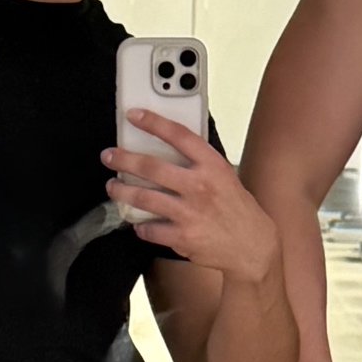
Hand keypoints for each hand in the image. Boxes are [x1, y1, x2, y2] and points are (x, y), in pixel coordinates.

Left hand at [103, 113, 280, 282]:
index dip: (153, 122)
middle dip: (124, 159)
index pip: (179, 136)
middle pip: (152, 167)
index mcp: (212, 166)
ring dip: (122, 191)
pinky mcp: (182, 237)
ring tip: (113, 187)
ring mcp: (189, 213)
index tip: (134, 115)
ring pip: (144, 198)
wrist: (251, 245)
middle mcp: (199, 187)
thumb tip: (167, 148)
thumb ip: (199, 163)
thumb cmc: (236, 208)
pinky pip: (150, 229)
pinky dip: (140, 226)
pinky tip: (138, 222)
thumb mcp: (224, 176)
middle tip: (109, 156)